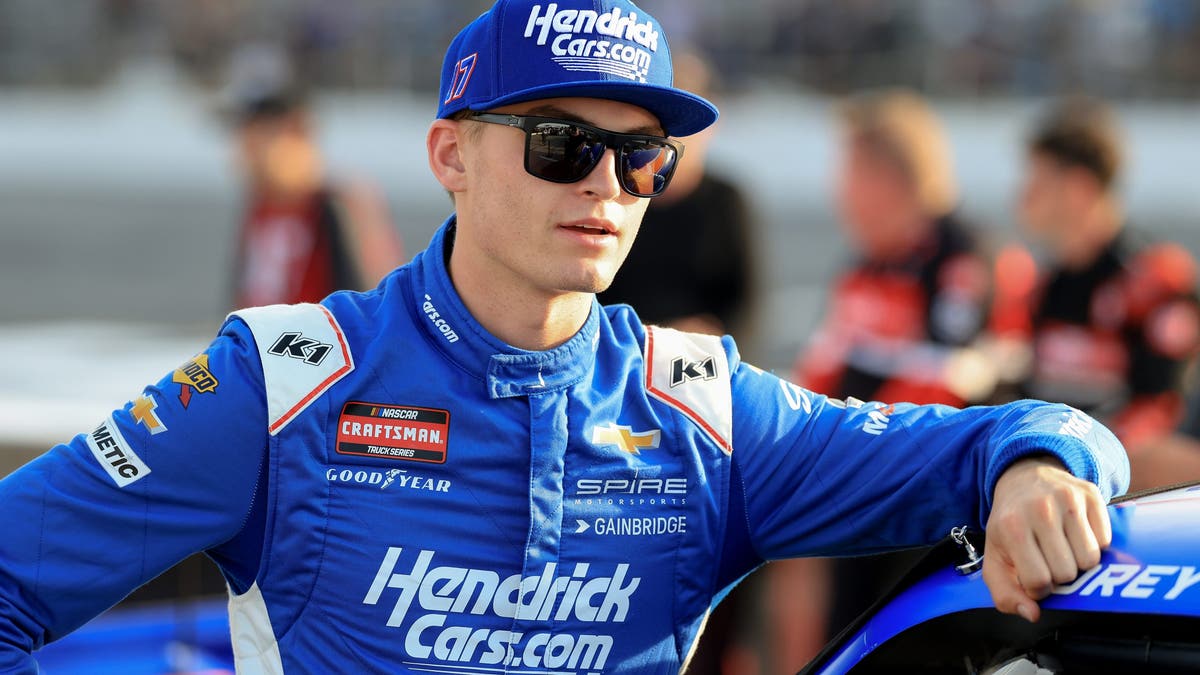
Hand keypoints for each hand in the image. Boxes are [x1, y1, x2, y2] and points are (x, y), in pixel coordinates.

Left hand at [982, 456, 1110, 622]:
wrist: (1023, 479)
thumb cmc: (1010, 524)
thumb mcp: (995, 557)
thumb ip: (1005, 594)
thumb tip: (1031, 614)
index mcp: (1012, 527)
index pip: (1039, 580)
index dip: (1038, 587)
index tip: (1033, 575)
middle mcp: (1040, 510)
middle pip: (1068, 572)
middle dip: (1059, 575)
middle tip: (1048, 559)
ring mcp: (1068, 499)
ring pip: (1091, 559)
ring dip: (1079, 562)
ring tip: (1063, 548)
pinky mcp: (1091, 494)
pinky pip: (1106, 540)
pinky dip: (1094, 544)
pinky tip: (1076, 533)